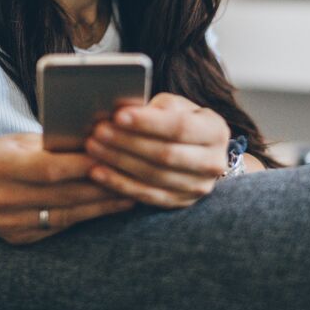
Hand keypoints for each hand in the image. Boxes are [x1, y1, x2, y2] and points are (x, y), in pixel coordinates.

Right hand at [0, 133, 134, 244]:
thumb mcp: (14, 141)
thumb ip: (49, 143)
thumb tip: (93, 138)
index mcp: (3, 166)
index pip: (52, 168)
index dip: (84, 165)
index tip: (115, 156)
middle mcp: (4, 197)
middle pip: (64, 194)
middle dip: (103, 186)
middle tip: (136, 177)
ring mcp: (10, 222)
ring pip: (67, 214)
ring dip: (102, 206)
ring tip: (132, 194)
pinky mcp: (18, 238)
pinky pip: (58, 226)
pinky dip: (85, 216)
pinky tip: (106, 208)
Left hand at [83, 93, 230, 208]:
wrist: (196, 150)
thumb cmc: (179, 120)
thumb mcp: (175, 106)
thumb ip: (154, 107)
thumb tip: (121, 110)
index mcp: (216, 130)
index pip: (180, 128)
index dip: (148, 123)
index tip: (118, 115)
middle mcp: (213, 162)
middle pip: (165, 154)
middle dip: (127, 142)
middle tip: (98, 131)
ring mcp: (198, 187)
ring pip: (154, 176)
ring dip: (119, 162)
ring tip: (93, 148)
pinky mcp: (181, 202)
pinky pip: (147, 196)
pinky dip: (119, 184)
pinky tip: (97, 172)